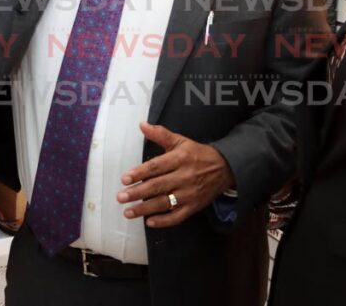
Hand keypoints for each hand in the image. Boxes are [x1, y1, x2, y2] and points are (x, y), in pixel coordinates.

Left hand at [117, 122, 234, 228]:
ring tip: (128, 212)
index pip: (156, 167)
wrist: (225, 168)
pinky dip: (164, 221)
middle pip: (157, 186)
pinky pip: (177, 217)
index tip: (124, 178)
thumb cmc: (197, 154)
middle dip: (137, 193)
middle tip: (120, 197)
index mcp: (179, 159)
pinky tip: (149, 222)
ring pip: (164, 203)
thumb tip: (141, 124)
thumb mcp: (180, 141)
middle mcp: (184, 177)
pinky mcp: (194, 207)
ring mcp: (189, 194)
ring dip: (145, 208)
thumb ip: (160, 134)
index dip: (139, 173)